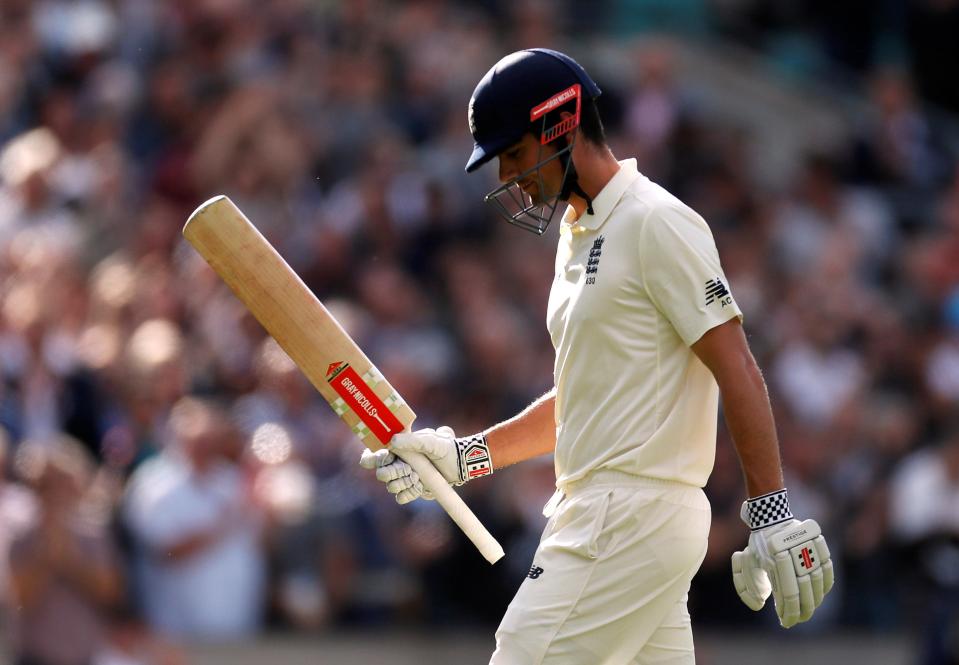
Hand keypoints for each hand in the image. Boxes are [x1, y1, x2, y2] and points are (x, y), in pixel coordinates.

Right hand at [358, 427, 492, 504]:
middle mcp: (399, 464)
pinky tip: (418, 486)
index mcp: (398, 449)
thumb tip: (392, 441)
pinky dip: (407, 493)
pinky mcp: (413, 490)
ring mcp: (405, 478)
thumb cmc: (444, 447)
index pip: (375, 455)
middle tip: (407, 469)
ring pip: (391, 486)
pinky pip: (401, 497)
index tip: (383, 457)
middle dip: (392, 472)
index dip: (373, 458)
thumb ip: (411, 440)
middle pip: (382, 473)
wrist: (460, 463)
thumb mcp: (429, 440)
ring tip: (417, 476)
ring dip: (402, 482)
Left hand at [731, 490, 834, 627]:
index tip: (787, 623)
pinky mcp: (817, 541)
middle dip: (802, 610)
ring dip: (815, 600)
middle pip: (804, 589)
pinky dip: (825, 584)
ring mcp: (806, 545)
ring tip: (808, 610)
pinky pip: (827, 567)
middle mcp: (791, 551)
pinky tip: (820, 596)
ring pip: (818, 580)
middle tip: (798, 620)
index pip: (787, 593)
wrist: (770, 517)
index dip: (789, 612)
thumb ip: (747, 586)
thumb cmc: (758, 545)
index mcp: (772, 557)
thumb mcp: (747, 563)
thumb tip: (759, 606)